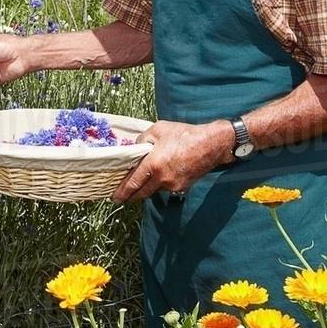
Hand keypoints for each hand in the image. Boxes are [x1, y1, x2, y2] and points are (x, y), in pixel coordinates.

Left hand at [111, 120, 233, 204]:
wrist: (211, 144)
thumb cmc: (184, 134)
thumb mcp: (158, 129)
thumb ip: (142, 139)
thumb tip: (134, 148)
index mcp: (153, 164)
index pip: (133, 182)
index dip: (123, 192)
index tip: (115, 197)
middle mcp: (162, 178)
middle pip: (142, 193)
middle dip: (131, 196)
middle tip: (122, 198)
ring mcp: (173, 185)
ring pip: (154, 190)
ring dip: (147, 188)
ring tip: (141, 183)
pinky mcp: (182, 187)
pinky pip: (166, 188)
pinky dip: (160, 184)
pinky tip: (160, 176)